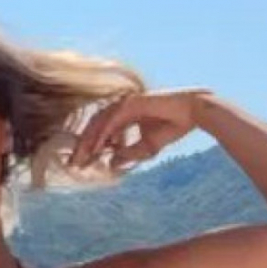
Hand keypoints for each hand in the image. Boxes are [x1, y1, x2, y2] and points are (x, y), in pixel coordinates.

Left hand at [68, 87, 212, 169]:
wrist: (192, 111)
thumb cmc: (173, 125)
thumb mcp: (147, 147)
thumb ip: (129, 154)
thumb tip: (110, 165)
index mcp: (123, 115)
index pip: (101, 132)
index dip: (90, 148)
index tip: (81, 165)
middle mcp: (120, 107)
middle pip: (95, 127)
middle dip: (83, 146)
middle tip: (73, 164)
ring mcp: (124, 103)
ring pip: (99, 123)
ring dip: (89, 141)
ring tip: (81, 159)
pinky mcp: (131, 102)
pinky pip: (112, 120)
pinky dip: (103, 135)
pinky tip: (96, 149)